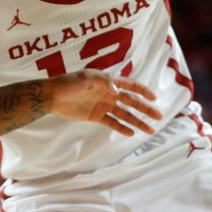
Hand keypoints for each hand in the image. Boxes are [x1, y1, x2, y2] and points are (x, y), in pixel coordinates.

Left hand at [47, 70, 161, 135]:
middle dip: (146, 109)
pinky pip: (113, 123)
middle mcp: (109, 93)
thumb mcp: (86, 79)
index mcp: (109, 81)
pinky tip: (131, 133)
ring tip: (150, 130)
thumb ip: (103, 82)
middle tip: (159, 117)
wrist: (53, 96)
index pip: (131, 85)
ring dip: (137, 121)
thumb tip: (116, 90)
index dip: (143, 91)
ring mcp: (104, 105)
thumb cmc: (69, 83)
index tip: (155, 98)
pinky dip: (122, 128)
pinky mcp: (97, 116)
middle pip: (132, 102)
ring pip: (125, 114)